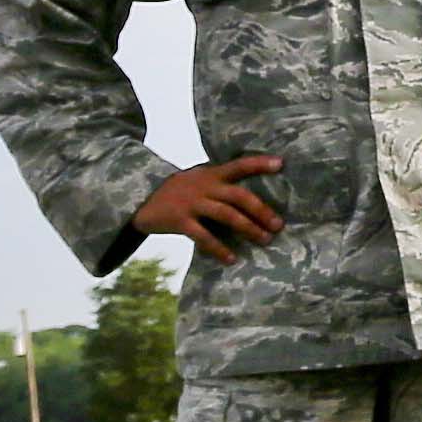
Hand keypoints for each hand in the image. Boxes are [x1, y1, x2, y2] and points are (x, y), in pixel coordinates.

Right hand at [134, 153, 283, 261]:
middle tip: (278, 225)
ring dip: (248, 228)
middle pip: (238, 195)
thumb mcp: (198, 180)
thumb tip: (252, 200)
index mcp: (211, 174)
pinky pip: (204, 236)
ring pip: (227, 215)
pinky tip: (232, 258)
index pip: (239, 165)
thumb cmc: (179, 192)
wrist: (141, 201)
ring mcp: (192, 202)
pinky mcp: (180, 220)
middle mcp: (204, 186)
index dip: (259, 163)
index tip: (280, 164)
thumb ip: (220, 184)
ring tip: (264, 240)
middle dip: (261, 210)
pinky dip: (219, 248)